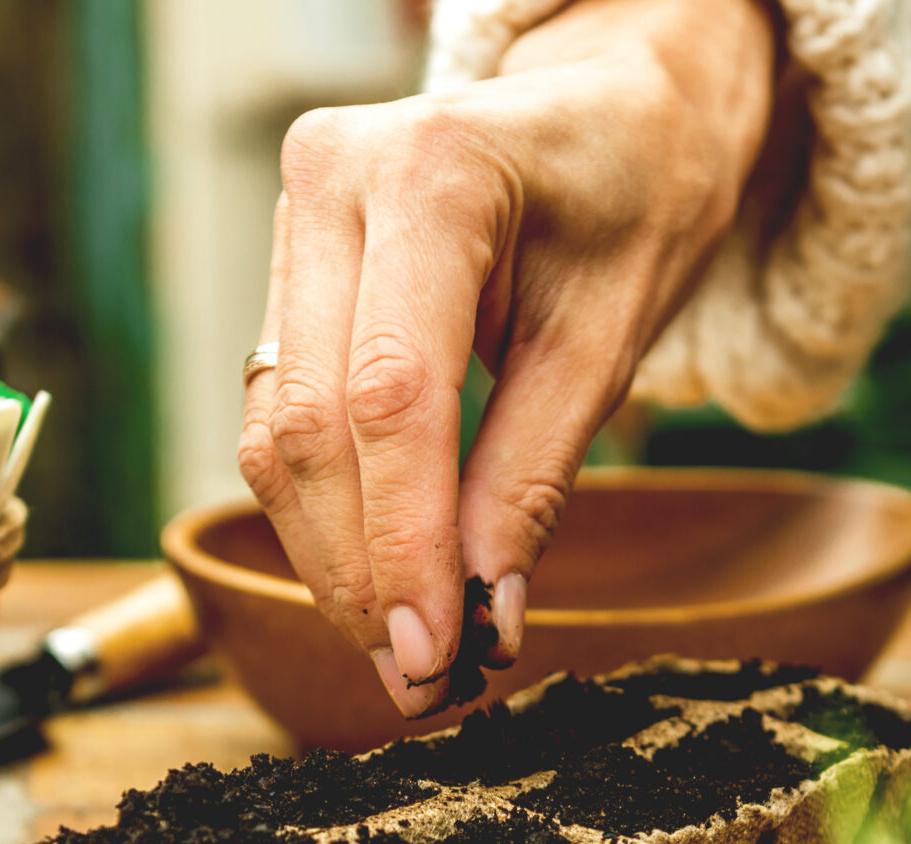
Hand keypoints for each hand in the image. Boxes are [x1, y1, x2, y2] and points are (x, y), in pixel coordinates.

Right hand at [239, 0, 776, 716]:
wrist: (612, 96)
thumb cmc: (633, 191)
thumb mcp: (611, 335)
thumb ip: (535, 474)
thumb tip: (485, 614)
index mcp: (434, 171)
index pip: (391, 398)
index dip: (403, 545)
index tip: (435, 655)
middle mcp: (332, 178)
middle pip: (313, 426)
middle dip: (361, 573)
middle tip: (419, 680)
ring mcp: (293, 214)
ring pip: (277, 431)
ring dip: (333, 558)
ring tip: (406, 649)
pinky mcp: (287, 263)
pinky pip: (284, 412)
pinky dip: (329, 510)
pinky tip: (381, 579)